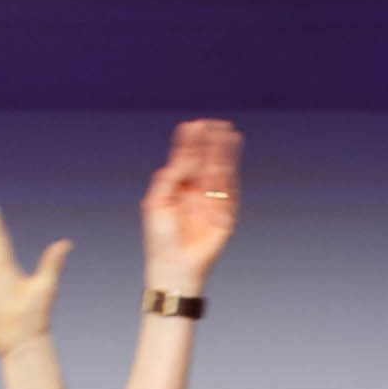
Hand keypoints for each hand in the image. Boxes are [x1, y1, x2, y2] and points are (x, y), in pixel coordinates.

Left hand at [140, 118, 243, 298]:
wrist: (175, 266)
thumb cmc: (160, 238)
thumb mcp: (156, 203)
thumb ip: (169, 180)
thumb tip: (184, 159)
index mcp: (176, 188)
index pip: (183, 159)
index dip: (188, 142)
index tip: (191, 124)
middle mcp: (195, 192)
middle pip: (203, 160)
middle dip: (208, 142)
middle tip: (213, 122)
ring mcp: (210, 202)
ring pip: (218, 171)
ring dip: (222, 152)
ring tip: (227, 132)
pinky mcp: (225, 215)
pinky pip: (229, 189)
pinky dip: (231, 173)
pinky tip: (231, 158)